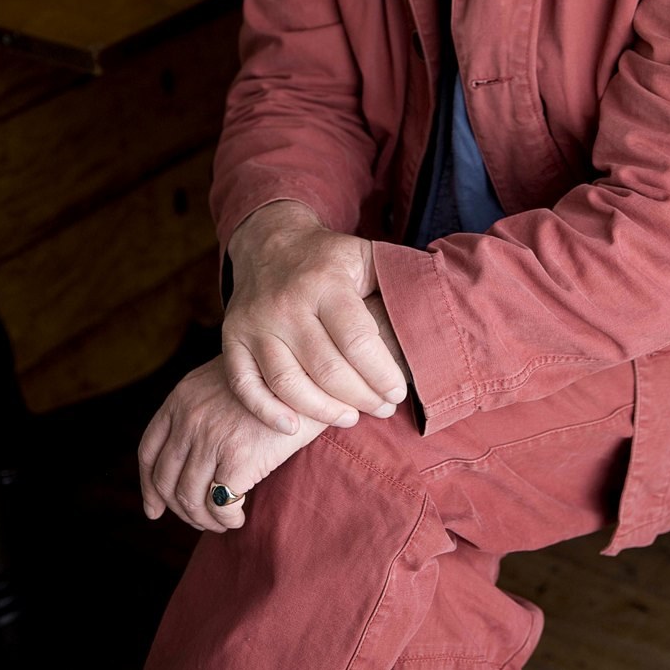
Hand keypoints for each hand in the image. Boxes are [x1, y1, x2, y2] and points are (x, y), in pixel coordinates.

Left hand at [138, 355, 324, 533]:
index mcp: (182, 398)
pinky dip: (226, 519)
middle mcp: (190, 418)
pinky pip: (219, 505)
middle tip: (201, 519)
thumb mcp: (228, 381)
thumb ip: (203, 409)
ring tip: (223, 521)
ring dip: (204, 519)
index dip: (148, 487)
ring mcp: (212, 438)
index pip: (149, 450)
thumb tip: (189, 457)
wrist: (313, 375)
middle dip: (180, 509)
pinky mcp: (238, 458)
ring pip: (190, 499)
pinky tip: (239, 518)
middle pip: (165, 480)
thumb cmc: (277, 380)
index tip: (155, 509)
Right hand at [222, 200, 408, 433]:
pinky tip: (293, 428)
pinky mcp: (232, 339)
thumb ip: (395, 280)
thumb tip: (437, 308)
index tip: (398, 392)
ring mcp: (256, 323)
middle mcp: (287, 303)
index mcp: (325, 282)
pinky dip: (267, 412)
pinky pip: (245, 386)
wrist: (269, 241)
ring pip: (289, 384)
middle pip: (327, 369)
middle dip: (362, 397)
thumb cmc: (328, 259)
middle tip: (382, 408)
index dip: (382, 375)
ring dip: (323, 411)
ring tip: (350, 417)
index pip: (357, 341)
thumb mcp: (365, 255)